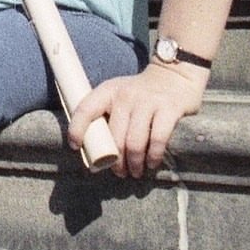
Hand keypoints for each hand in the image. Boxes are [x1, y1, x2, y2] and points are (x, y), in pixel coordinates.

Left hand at [67, 61, 206, 178]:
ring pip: (134, 142)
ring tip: (135, 172)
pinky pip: (158, 139)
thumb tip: (93, 148)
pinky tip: (152, 164)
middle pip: (114, 136)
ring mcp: (147, 102)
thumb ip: (107, 114)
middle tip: (119, 172)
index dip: (77, 129)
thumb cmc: (140, 94)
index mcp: (108, 91)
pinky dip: (154, 156)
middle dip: (115, 161)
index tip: (75, 146)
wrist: (173, 76)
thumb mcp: (119, 95)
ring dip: (134, 163)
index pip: (85, 109)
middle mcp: (125, 95)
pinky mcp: (168, 109)